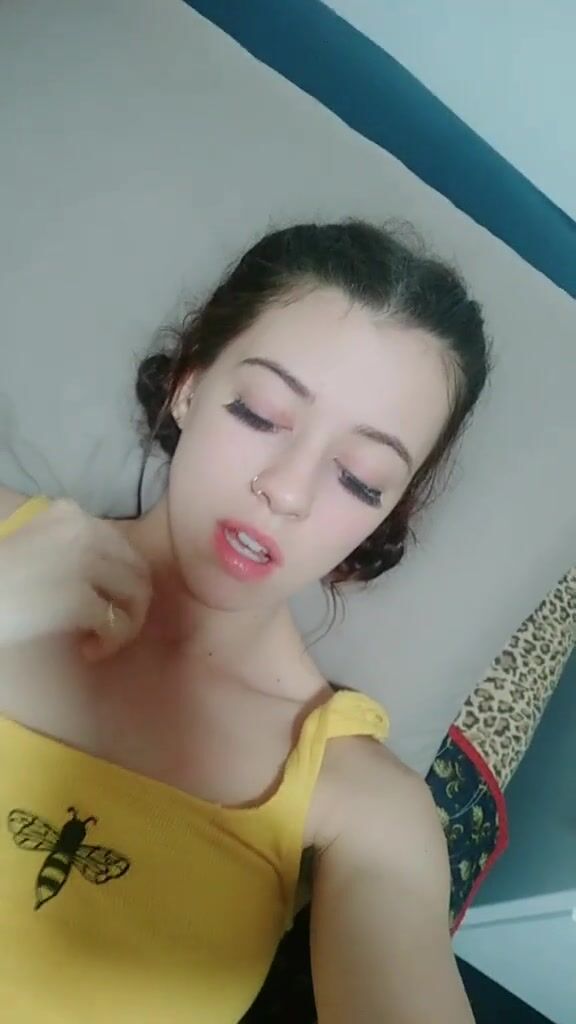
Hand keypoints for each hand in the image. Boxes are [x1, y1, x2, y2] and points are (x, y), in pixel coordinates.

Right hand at [0, 498, 151, 660]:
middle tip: (109, 630)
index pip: (124, 547)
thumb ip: (74, 548)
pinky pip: (117, 624)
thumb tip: (118, 577)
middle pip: (138, 570)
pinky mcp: (77, 599)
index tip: (102, 604)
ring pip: (136, 596)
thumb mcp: (36, 546)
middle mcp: (83, 530)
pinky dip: (110, 643)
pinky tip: (88, 651)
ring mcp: (82, 563)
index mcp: (70, 514)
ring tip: (99, 643)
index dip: (121, 582)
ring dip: (125, 626)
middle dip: (131, 605)